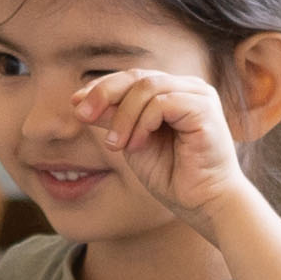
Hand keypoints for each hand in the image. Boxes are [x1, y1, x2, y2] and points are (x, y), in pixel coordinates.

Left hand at [70, 66, 253, 230]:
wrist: (202, 203)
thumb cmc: (173, 176)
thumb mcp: (132, 142)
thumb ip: (114, 119)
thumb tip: (80, 101)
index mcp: (172, 92)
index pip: (131, 78)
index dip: (101, 87)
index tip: (75, 104)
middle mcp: (187, 87)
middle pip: (136, 76)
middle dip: (104, 94)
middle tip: (82, 115)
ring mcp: (198, 95)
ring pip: (147, 88)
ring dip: (124, 117)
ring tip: (117, 145)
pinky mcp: (205, 108)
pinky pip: (162, 103)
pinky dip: (143, 123)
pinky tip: (137, 145)